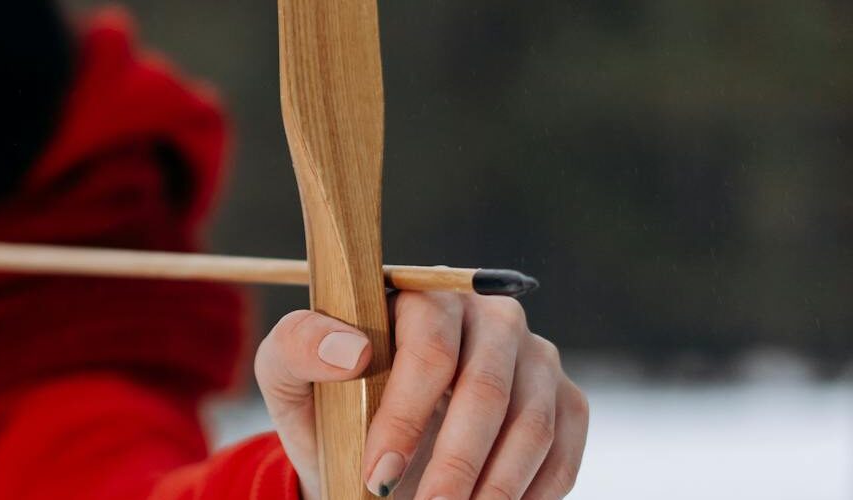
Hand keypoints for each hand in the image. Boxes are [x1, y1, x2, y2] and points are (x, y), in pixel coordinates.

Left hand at [255, 292, 587, 499]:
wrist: (364, 449)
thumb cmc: (326, 402)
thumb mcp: (287, 376)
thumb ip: (297, 346)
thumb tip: (351, 350)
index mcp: (425, 296)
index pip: (430, 348)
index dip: (406, 416)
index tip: (376, 474)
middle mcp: (491, 317)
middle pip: (488, 390)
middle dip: (453, 465)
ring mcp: (536, 358)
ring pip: (532, 426)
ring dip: (493, 489)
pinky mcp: (565, 401)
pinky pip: (564, 451)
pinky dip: (531, 495)